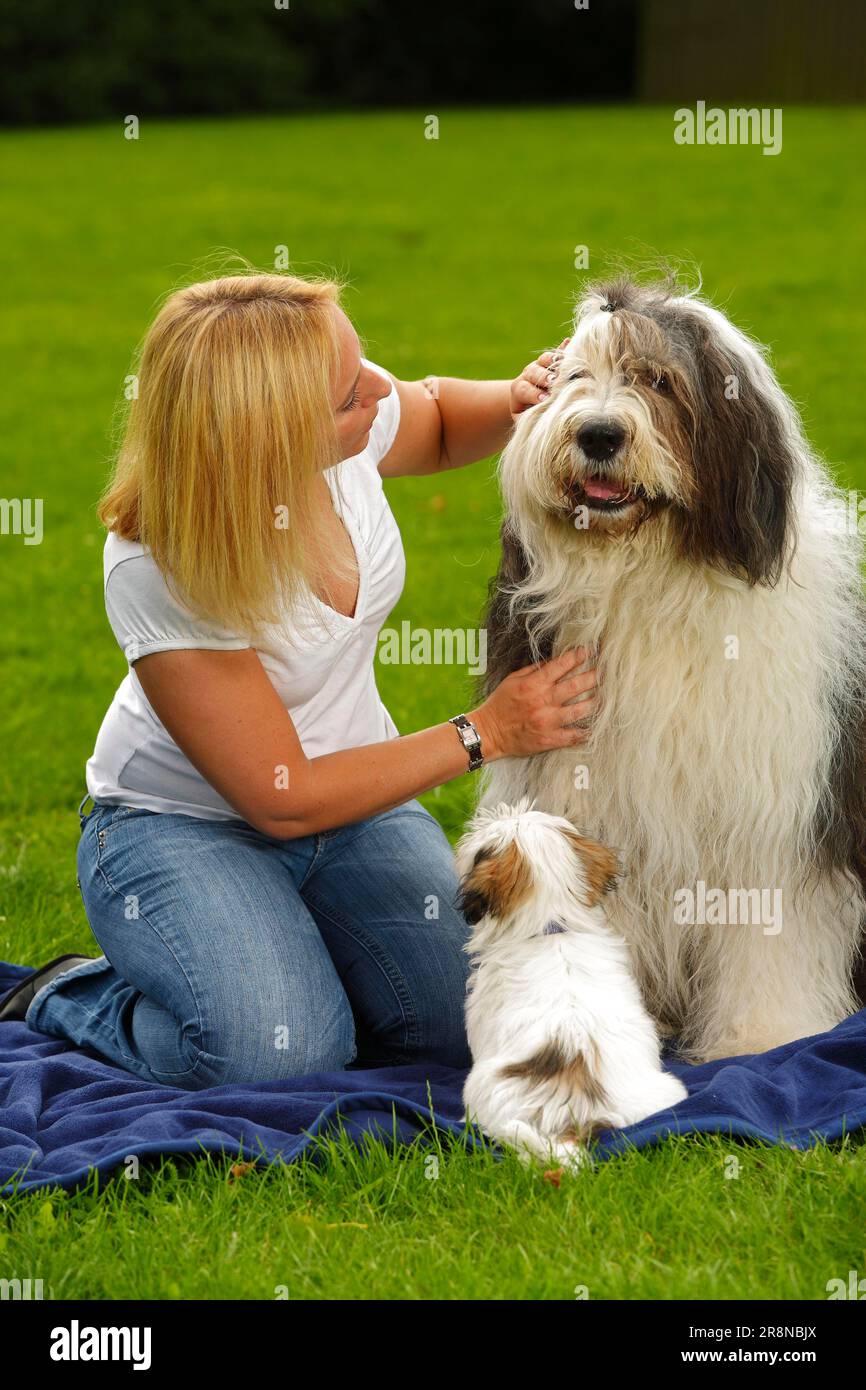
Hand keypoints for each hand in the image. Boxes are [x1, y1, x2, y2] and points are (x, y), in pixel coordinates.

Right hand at [470, 647, 598, 759]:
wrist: (488, 732)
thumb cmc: (500, 704)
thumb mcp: (513, 680)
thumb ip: (535, 670)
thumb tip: (555, 661)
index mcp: (533, 684)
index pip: (561, 666)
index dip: (578, 656)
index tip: (590, 651)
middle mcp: (543, 701)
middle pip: (576, 685)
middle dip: (594, 676)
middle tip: (608, 671)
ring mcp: (547, 721)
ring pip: (579, 710)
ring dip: (596, 702)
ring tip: (608, 697)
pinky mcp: (549, 739)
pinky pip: (573, 736)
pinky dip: (586, 732)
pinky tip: (597, 727)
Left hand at [509, 338, 570, 418]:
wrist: (532, 403)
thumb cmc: (531, 417)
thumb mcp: (526, 421)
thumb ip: (529, 420)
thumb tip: (539, 422)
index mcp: (519, 389)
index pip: (524, 389)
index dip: (533, 394)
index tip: (544, 400)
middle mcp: (529, 373)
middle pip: (533, 371)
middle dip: (543, 377)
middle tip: (553, 382)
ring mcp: (541, 364)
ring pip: (544, 359)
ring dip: (554, 361)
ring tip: (563, 366)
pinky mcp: (554, 359)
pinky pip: (559, 352)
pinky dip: (565, 348)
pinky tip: (569, 343)